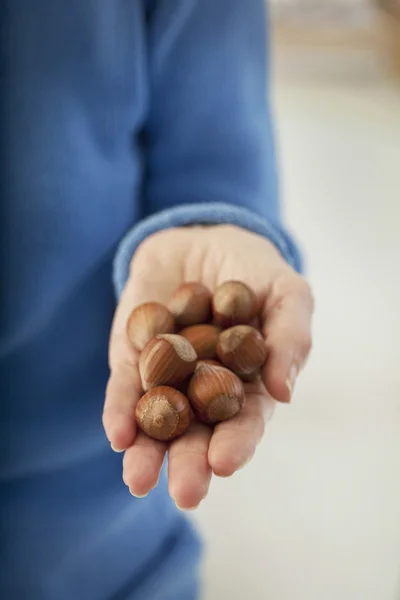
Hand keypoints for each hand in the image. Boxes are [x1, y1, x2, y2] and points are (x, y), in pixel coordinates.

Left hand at [103, 225, 313, 508]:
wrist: (203, 238)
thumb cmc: (254, 270)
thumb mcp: (286, 293)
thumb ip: (292, 337)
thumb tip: (285, 392)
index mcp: (248, 384)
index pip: (245, 420)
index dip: (237, 442)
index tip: (225, 462)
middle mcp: (205, 389)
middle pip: (199, 433)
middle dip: (191, 463)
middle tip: (186, 493)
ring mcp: (166, 376)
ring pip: (157, 420)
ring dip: (148, 452)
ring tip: (139, 479)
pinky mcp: (132, 357)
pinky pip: (125, 387)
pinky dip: (120, 410)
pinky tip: (118, 434)